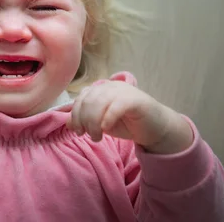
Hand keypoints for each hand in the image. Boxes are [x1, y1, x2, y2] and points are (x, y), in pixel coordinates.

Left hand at [66, 80, 192, 153]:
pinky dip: (108, 118)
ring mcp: (124, 91)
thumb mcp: (101, 123)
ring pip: (99, 102)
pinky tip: (106, 128)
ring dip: (93, 123)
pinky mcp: (136, 100)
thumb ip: (85, 119)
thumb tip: (68, 123)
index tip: (78, 131)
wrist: (155, 128)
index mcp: (101, 89)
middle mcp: (111, 86)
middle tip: (89, 135)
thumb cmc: (127, 124)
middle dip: (83, 120)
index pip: (81, 97)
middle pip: (88, 100)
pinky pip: (117, 106)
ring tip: (97, 137)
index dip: (75, 114)